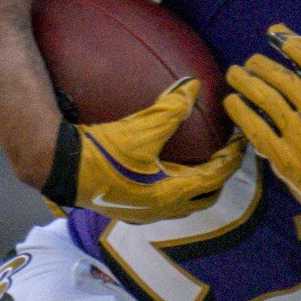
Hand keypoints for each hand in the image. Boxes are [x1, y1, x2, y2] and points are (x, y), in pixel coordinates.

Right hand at [48, 78, 246, 223]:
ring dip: (196, 187)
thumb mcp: (141, 128)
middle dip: (218, 179)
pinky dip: (175, 189)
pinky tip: (165, 173)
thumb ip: (171, 108)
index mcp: (170, 194)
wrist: (61, 169)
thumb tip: (194, 87)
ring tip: (200, 165)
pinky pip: (163, 203)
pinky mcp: (127, 209)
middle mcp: (160, 210)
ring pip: (183, 205)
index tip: (239, 141)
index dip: (231, 158)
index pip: (214, 177)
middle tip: (224, 156)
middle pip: (203, 199)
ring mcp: (143, 213)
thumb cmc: (103, 153)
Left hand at [224, 26, 300, 246]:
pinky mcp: (284, 157)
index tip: (277, 35)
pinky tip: (232, 102)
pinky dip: (241, 113)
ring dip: (247, 83)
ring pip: (266, 100)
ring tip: (235, 74)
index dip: (294, 45)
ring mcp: (299, 134)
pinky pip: (256, 129)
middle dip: (262, 65)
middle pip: (284, 79)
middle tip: (249, 61)